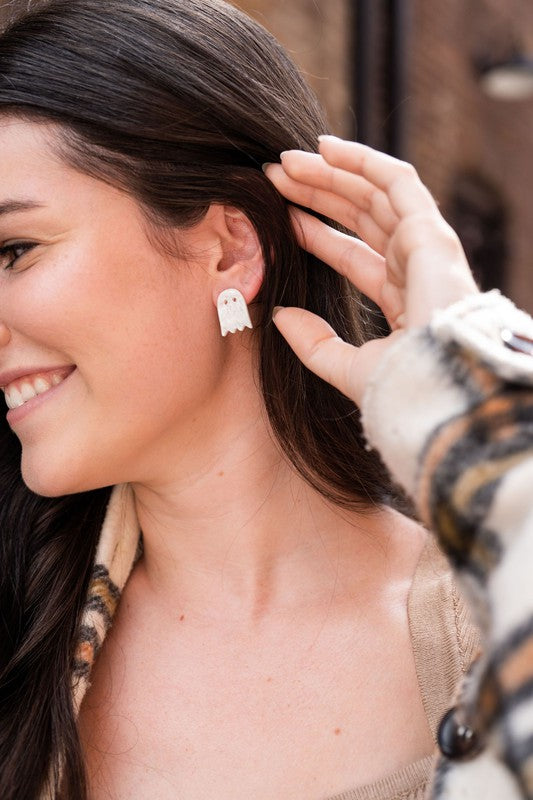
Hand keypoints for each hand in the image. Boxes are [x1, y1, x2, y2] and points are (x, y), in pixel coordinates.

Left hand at [263, 135, 478, 405]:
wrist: (432, 390)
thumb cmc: (398, 388)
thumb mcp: (345, 367)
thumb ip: (314, 343)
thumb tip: (280, 315)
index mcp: (399, 299)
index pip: (351, 254)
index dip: (314, 232)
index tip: (279, 215)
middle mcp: (414, 268)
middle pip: (359, 217)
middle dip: (317, 193)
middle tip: (275, 177)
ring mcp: (425, 248)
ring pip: (373, 194)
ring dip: (330, 173)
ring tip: (286, 160)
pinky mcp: (431, 232)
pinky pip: (397, 181)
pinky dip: (363, 160)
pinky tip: (326, 148)